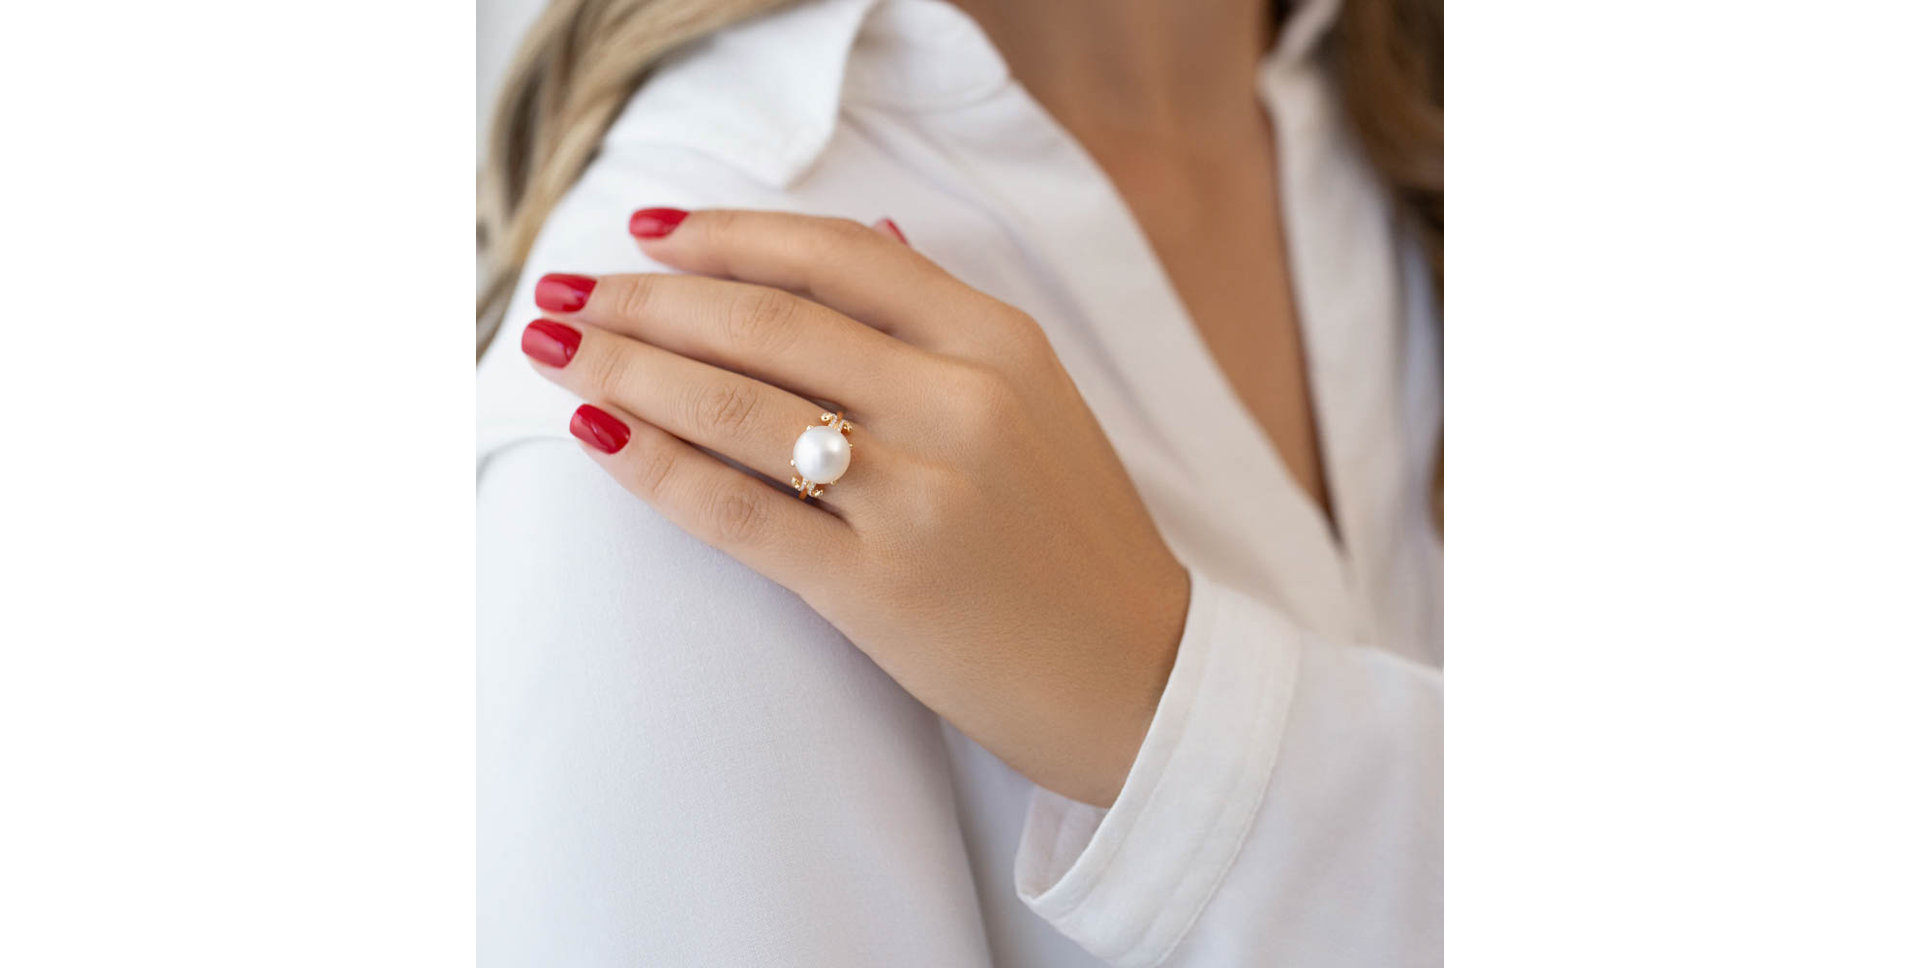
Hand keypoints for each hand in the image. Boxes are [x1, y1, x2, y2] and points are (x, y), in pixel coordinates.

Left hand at [520, 209, 1189, 805]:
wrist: (1139, 681)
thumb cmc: (1075, 541)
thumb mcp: (1039, 402)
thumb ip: (948, 321)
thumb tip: (874, 228)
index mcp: (1000, 342)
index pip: (836, 254)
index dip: (725, 234)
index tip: (646, 230)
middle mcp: (961, 402)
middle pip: (766, 321)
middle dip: (645, 298)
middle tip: (564, 289)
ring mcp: (921, 495)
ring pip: (735, 406)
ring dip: (625, 368)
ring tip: (554, 349)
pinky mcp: (880, 587)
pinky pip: (736, 510)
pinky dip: (653, 465)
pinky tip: (598, 434)